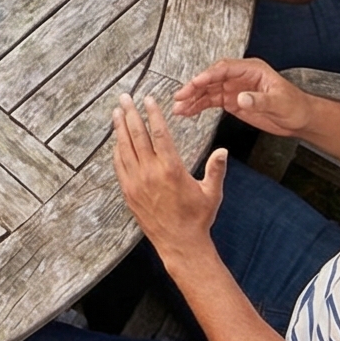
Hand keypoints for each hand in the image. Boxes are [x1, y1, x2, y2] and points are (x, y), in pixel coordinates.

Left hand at [112, 94, 223, 261]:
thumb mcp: (212, 193)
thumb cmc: (198, 218)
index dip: (153, 114)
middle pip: (137, 136)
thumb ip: (216, 169)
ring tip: (117, 112)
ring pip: (124, 148)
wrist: (180, 244)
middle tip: (124, 97)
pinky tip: (116, 140)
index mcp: (171, 169)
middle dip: (130, 114)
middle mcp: (151, 173)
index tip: (148, 99)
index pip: (159, 134)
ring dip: (119, 128)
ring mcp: (137, 183)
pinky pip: (119, 166)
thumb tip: (223, 150)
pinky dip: (117, 150)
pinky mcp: (129, 192)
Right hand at [173, 58, 314, 135]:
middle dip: (194, 88)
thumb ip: (259, 100)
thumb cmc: (295, 106)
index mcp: (251, 69)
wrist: (300, 119)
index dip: (208, 75)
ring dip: (192, 99)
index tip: (195, 84)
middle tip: (180, 98)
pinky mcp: (232, 101)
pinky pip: (211, 101)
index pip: (224, 68)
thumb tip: (241, 97)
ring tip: (178, 108)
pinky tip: (187, 112)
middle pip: (211, 78)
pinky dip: (198, 106)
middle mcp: (239, 76)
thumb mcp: (279, 103)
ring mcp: (234, 88)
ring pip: (207, 91)